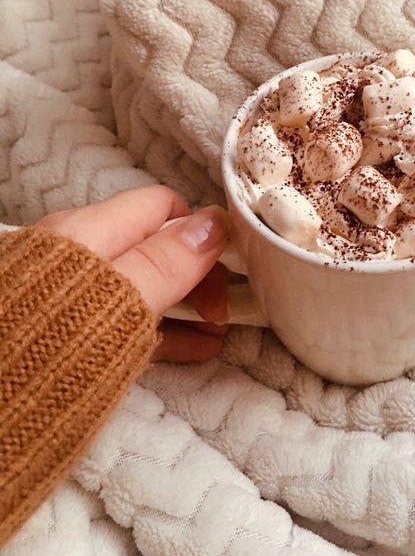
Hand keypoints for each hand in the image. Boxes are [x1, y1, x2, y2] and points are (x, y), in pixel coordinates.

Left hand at [37, 186, 230, 361]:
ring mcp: (74, 291)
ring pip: (144, 284)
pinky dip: (163, 329)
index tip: (225, 271)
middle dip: (197, 271)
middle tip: (221, 310)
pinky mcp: (69, 326)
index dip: (200, 231)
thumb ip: (166, 262)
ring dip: (186, 303)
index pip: (161, 206)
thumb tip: (215, 221)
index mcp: (90, 232)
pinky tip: (194, 349)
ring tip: (216, 332)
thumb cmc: (48, 347)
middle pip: (154, 244)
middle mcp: (81, 252)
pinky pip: (125, 318)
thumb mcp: (117, 302)